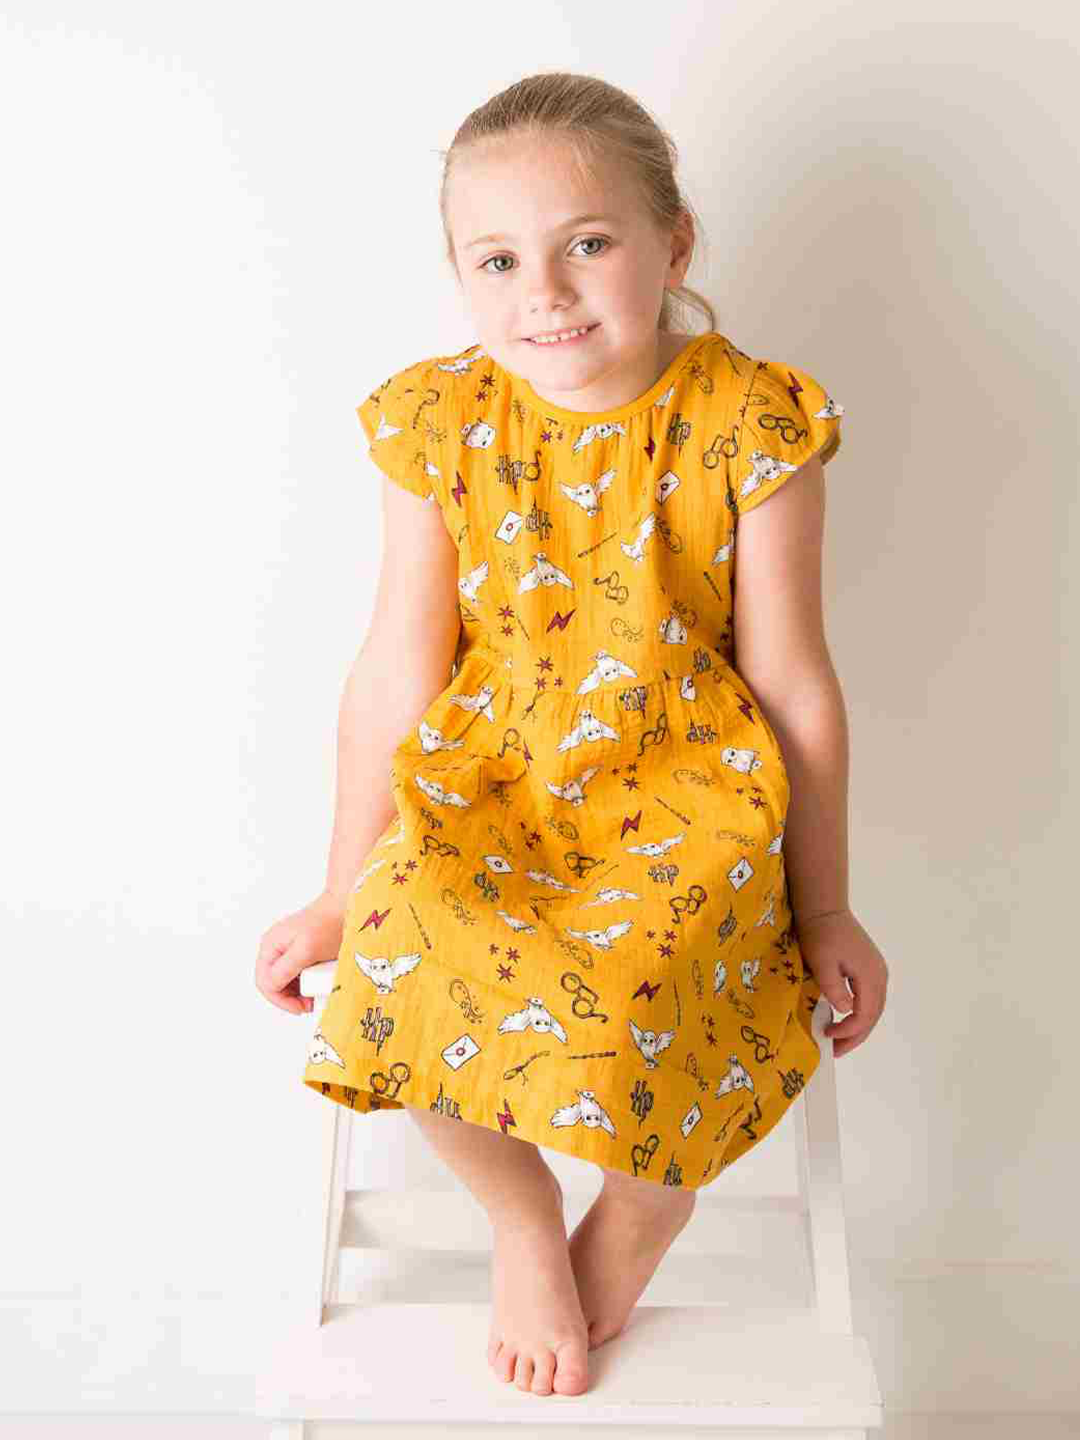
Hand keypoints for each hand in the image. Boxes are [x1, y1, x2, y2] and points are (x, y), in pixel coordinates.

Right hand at [255, 891, 347, 1015]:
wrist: (348, 905)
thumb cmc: (329, 924)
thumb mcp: (306, 950)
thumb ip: (285, 969)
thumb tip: (271, 986)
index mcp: (270, 946)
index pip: (265, 984)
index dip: (281, 1000)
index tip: (301, 1008)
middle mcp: (275, 947)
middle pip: (273, 983)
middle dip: (290, 997)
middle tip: (309, 1003)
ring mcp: (287, 948)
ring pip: (285, 979)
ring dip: (298, 991)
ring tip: (316, 993)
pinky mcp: (300, 949)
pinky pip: (297, 971)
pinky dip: (306, 980)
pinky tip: (318, 981)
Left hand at [796, 908, 887, 1057]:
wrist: (824, 908)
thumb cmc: (821, 934)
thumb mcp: (822, 962)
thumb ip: (834, 988)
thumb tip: (845, 1011)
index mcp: (871, 976)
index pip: (865, 1015)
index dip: (849, 1031)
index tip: (828, 1037)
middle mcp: (880, 976)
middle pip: (873, 1015)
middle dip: (855, 1036)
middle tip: (836, 1051)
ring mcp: (877, 971)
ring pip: (873, 1008)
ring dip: (858, 1026)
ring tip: (839, 1040)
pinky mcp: (869, 968)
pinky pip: (869, 998)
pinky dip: (859, 1013)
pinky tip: (844, 1018)